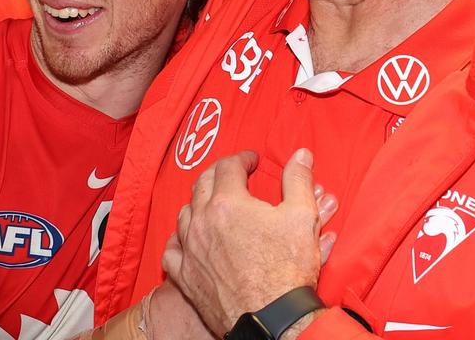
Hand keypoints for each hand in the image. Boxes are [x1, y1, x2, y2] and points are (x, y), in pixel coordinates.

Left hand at [162, 149, 324, 336]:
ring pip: (185, 213)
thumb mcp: (303, 217)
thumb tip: (300, 155)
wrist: (272, 318)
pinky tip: (186, 237)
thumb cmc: (288, 270)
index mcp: (229, 203)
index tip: (251, 161)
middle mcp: (202, 221)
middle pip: (202, 184)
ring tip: (213, 202)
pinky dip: (178, 239)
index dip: (242, 158)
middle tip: (233, 175)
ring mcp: (190, 249)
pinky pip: (171, 250)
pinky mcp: (185, 276)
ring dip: (198, 202)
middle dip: (219, 174)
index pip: (228, 166)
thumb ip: (299, 180)